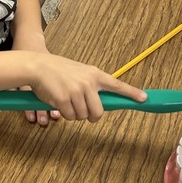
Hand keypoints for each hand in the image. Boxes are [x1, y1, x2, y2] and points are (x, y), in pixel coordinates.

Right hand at [28, 54, 146, 121]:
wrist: (37, 66)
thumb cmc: (57, 70)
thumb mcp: (79, 72)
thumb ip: (91, 84)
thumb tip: (100, 102)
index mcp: (94, 74)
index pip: (117, 85)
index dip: (131, 93)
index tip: (144, 98)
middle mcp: (88, 82)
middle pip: (99, 112)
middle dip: (91, 116)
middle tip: (82, 110)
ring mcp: (76, 91)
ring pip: (83, 116)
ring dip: (74, 114)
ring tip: (66, 100)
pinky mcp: (64, 99)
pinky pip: (70, 116)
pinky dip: (64, 114)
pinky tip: (58, 102)